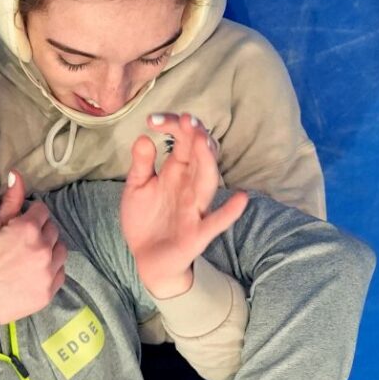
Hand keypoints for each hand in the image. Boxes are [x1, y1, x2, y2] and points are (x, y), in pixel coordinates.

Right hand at [0, 170, 66, 323]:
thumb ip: (10, 200)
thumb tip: (18, 174)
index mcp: (29, 228)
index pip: (42, 211)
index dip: (31, 216)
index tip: (22, 224)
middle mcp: (43, 248)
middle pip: (53, 230)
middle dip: (41, 232)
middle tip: (24, 241)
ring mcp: (48, 271)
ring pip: (61, 251)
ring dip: (50, 249)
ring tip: (31, 256)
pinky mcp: (49, 290)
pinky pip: (60, 272)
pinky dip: (52, 269)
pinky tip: (35, 271)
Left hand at [121, 112, 247, 298]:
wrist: (146, 259)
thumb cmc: (146, 219)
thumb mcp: (136, 188)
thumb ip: (141, 164)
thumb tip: (144, 137)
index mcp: (177, 171)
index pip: (183, 141)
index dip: (173, 127)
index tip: (153, 120)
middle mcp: (190, 186)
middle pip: (200, 156)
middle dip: (195, 137)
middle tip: (187, 120)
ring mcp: (195, 209)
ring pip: (207, 182)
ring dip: (207, 162)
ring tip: (204, 142)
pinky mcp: (197, 234)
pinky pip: (216, 222)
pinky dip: (229, 211)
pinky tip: (241, 198)